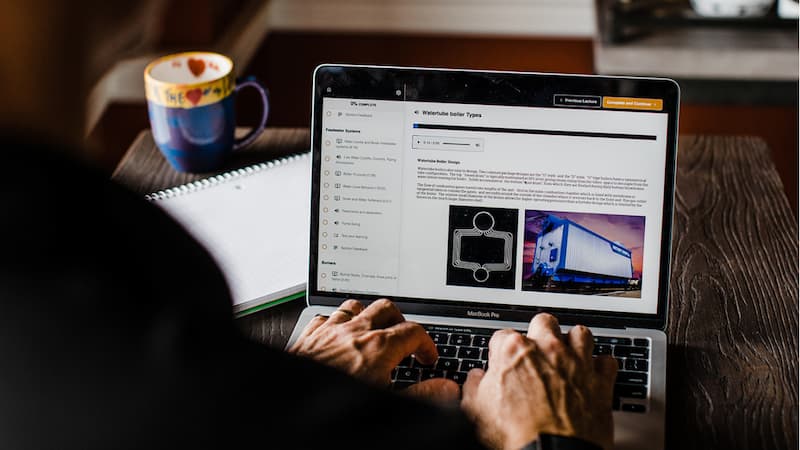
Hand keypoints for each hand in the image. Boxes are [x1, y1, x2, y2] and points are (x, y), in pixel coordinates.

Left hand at [288, 299, 458, 401]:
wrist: (293, 406)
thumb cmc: (336, 407)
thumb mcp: (388, 402)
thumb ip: (422, 395)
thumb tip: (446, 388)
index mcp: (378, 347)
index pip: (414, 332)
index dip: (427, 344)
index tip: (427, 358)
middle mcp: (354, 332)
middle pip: (387, 308)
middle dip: (400, 321)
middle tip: (404, 338)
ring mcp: (330, 331)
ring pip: (356, 306)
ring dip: (368, 316)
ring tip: (373, 330)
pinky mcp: (309, 336)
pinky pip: (326, 317)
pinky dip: (336, 323)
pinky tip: (338, 335)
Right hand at [461, 313, 616, 449]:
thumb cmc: (516, 433)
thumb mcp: (476, 411)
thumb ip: (473, 386)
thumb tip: (475, 378)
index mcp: (513, 351)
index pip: (502, 335)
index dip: (501, 351)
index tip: (502, 362)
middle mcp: (547, 349)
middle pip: (544, 322)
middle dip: (540, 333)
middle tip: (536, 351)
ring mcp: (576, 362)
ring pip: (579, 333)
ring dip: (573, 343)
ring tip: (567, 356)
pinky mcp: (600, 380)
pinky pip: (607, 361)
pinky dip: (601, 367)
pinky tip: (593, 374)